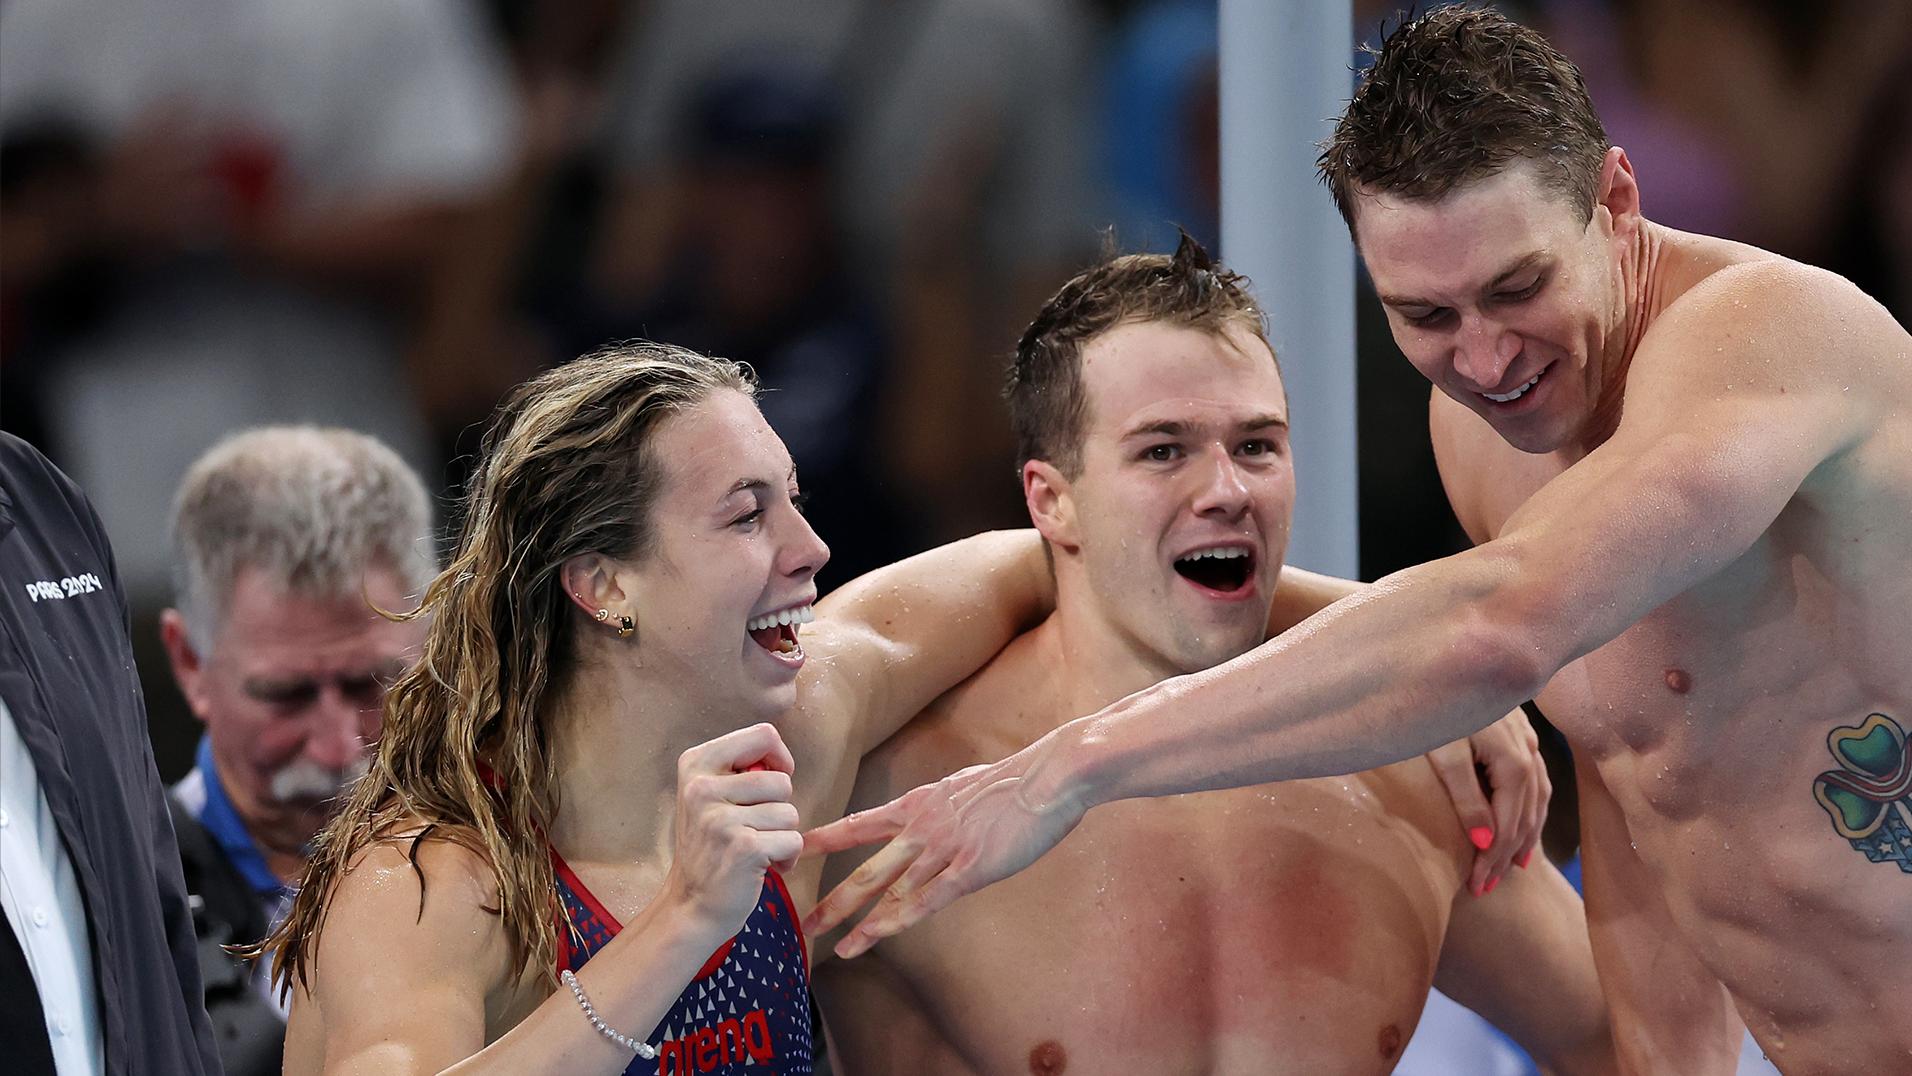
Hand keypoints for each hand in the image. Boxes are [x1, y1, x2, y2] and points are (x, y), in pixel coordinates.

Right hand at [657, 723, 801, 941]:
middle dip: (779, 809)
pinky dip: (786, 858)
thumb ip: (741, 771)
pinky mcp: (743, 847)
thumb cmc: (710, 849)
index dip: (779, 758)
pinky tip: (762, 867)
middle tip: (753, 830)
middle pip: (782, 780)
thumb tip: (782, 764)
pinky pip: (793, 841)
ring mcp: (720, 818)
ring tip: (754, 850)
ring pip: (790, 813)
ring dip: (781, 836)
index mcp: (696, 763)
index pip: (764, 734)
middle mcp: (702, 787)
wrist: (690, 906)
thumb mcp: (710, 797)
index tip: (771, 783)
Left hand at [800, 745, 1086, 958]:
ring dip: (860, 922)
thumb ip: (940, 807)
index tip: (796, 849)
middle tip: (802, 921)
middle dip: (832, 899)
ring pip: (890, 891)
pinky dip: (897, 921)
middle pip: (865, 869)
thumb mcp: (962, 786)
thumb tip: (934, 817)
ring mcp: (943, 849)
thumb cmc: (1015, 781)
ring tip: (835, 947)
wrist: (1049, 776)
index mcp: (917, 804)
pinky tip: (876, 937)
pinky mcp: (969, 869)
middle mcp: (920, 828)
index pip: (859, 825)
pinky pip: (926, 900)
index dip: (825, 839)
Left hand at [1424, 709, 1549, 896]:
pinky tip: (1523, 818)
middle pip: (1524, 816)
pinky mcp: (1518, 729)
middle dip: (1505, 855)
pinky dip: (1530, 806)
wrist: (1446, 651)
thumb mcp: (1443, 752)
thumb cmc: (1432, 701)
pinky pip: (1535, 778)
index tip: (1476, 888)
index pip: (1506, 825)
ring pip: (1536, 798)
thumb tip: (1482, 845)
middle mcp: (1529, 751)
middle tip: (1485, 889)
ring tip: (1510, 867)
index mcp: (1513, 761)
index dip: (1492, 859)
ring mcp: (1527, 739)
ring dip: (1523, 835)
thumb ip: (1465, 797)